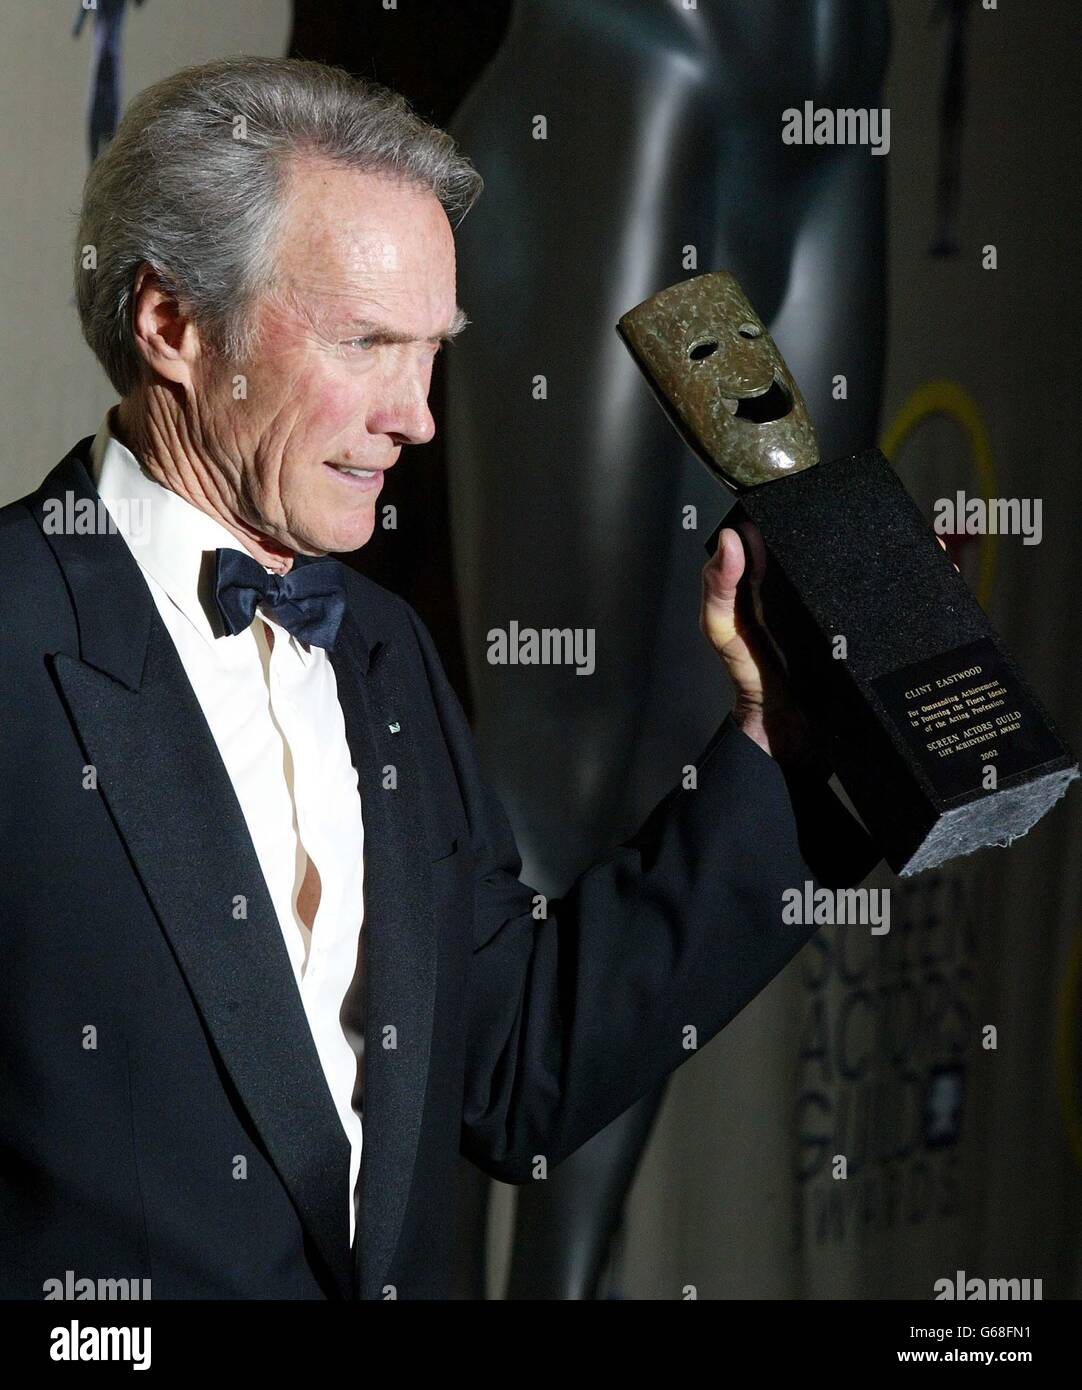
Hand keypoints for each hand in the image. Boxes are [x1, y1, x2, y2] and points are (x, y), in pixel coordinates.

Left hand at [700, 525, 959, 765]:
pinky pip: (907, 616)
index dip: (828, 512)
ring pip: (890, 580)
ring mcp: (854, 619)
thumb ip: (719, 589)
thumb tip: (732, 540)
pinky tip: (944, 580)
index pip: (812, 536)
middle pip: (860, 555)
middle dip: (885, 534)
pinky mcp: (877, 645)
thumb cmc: (751, 677)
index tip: (848, 493)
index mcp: (787, 581)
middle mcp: (825, 594)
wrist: (786, 736)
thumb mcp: (724, 629)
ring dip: (914, 560)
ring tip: (932, 545)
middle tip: (903, 520)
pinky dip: (929, 597)